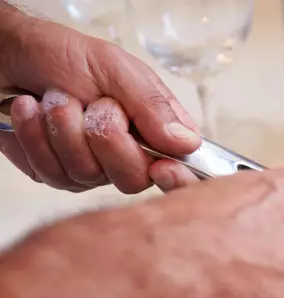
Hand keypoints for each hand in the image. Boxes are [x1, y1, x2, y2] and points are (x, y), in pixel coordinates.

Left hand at [0, 4, 200, 193]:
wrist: (5, 55)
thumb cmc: (61, 55)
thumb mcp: (115, 67)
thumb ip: (152, 105)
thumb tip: (187, 143)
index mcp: (156, 129)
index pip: (183, 170)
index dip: (178, 178)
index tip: (160, 167)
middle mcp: (129, 154)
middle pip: (133, 178)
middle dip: (105, 138)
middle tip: (92, 105)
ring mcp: (92, 169)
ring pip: (88, 174)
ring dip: (64, 128)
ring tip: (54, 98)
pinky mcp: (55, 173)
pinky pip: (51, 172)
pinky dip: (36, 135)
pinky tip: (30, 111)